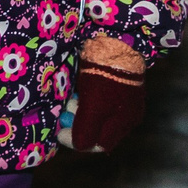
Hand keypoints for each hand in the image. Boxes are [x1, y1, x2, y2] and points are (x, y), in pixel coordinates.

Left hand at [67, 36, 147, 152]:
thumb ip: (87, 129)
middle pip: (99, 129)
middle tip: (64, 113)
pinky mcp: (119, 84)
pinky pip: (101, 101)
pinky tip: (78, 91)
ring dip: (81, 111)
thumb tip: (80, 146)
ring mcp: (125, 99)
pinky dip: (88, 100)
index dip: (79, 142)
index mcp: (125, 122)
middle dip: (78, 124)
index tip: (60, 133)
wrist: (118, 41)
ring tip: (69, 100)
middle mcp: (128, 114)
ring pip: (98, 114)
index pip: (100, 144)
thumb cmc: (105, 77)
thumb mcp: (94, 107)